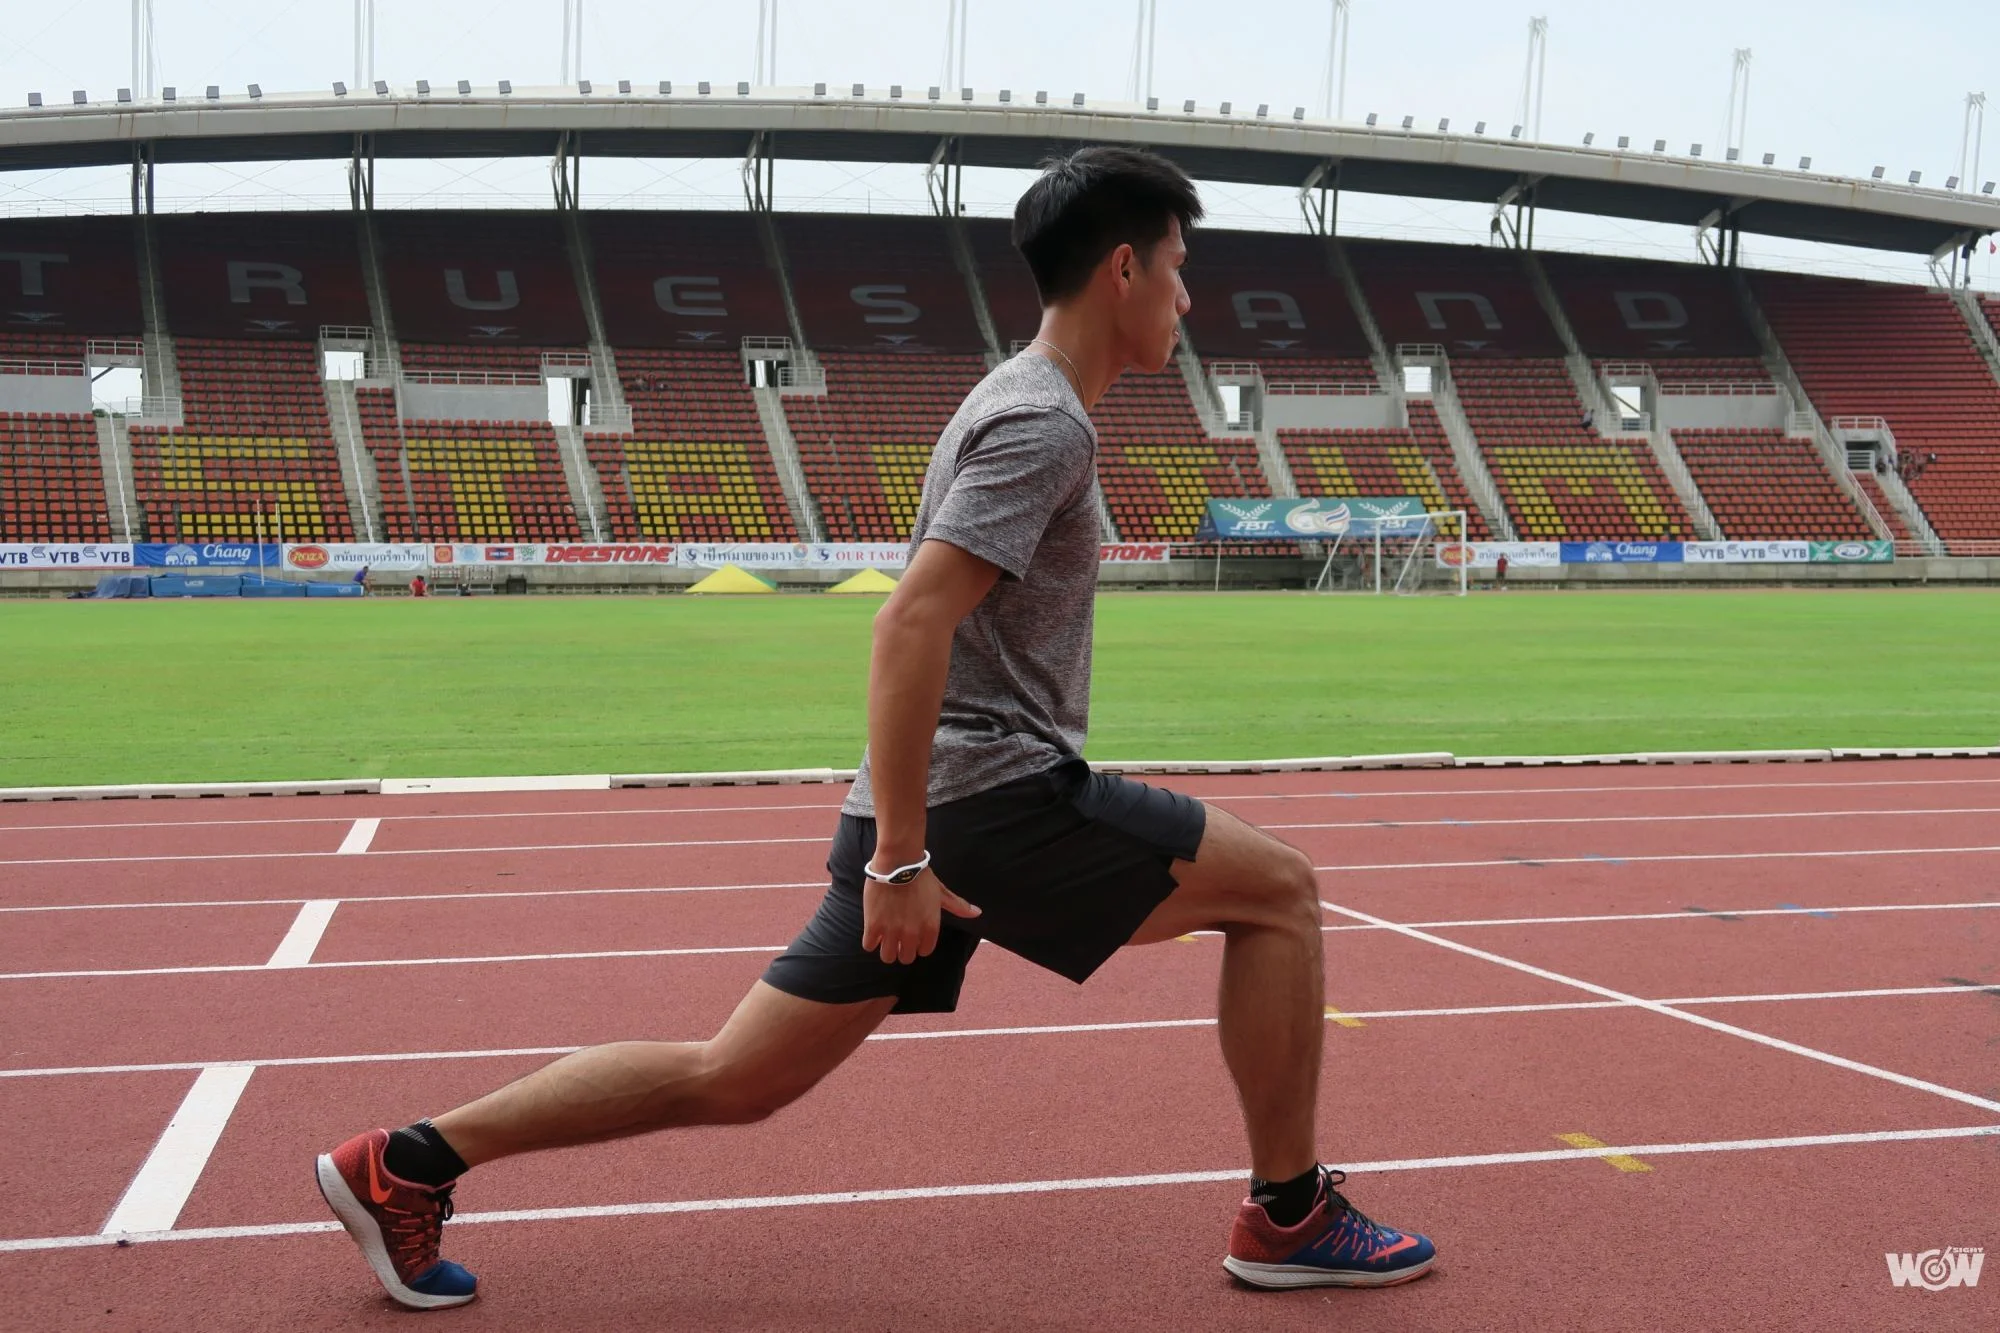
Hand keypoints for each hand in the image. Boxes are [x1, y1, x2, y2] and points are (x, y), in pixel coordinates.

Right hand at [860, 865, 980, 964]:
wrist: (898, 863)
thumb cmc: (921, 876)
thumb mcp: (941, 892)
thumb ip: (958, 906)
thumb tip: (977, 913)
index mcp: (930, 928)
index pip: (924, 952)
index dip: (918, 945)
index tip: (913, 936)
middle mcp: (911, 934)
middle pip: (906, 958)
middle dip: (902, 950)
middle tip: (898, 938)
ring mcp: (891, 931)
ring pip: (887, 957)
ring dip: (887, 949)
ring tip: (885, 937)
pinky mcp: (873, 926)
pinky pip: (869, 946)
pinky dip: (871, 940)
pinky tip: (873, 930)